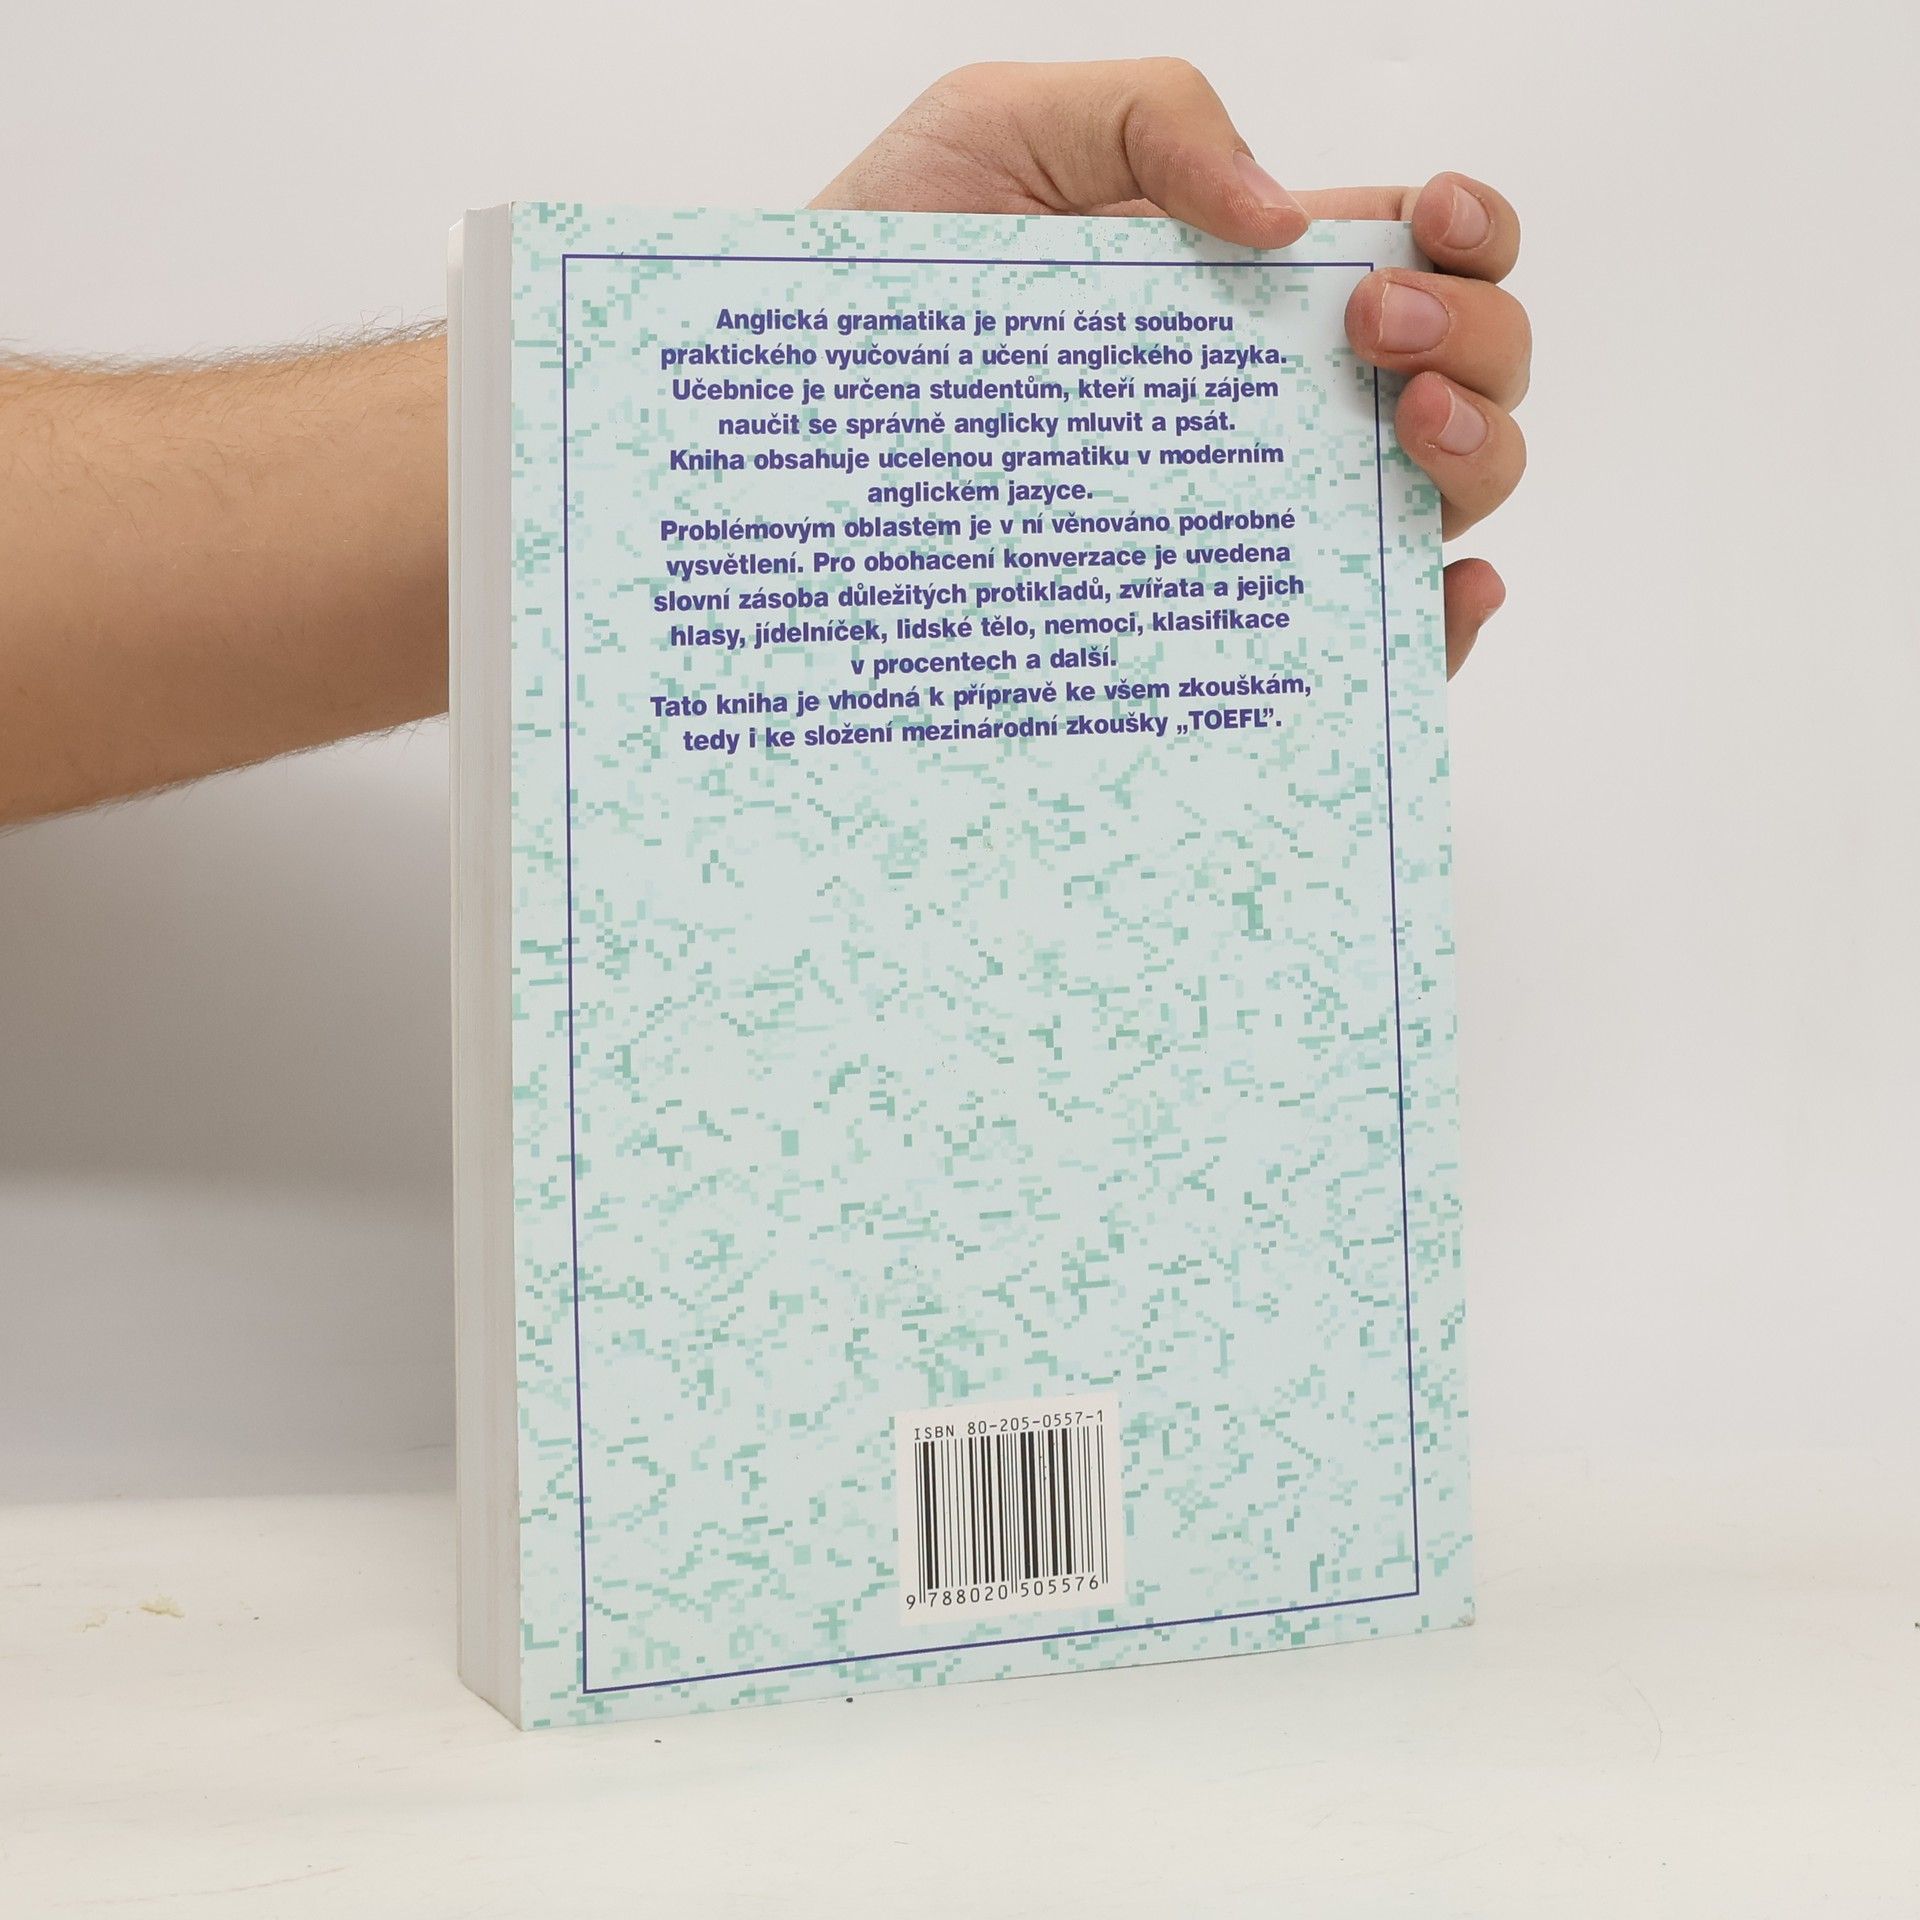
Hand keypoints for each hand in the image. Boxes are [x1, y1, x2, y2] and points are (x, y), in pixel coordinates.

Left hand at [814, 58, 1528, 676]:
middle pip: (1463, 373)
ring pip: (1439, 497)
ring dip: (1476, 452)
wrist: (789, 414)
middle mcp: (1268, 401)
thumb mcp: (1004, 128)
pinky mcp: (1206, 621)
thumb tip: (1291, 223)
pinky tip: (1436, 590)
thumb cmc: (879, 274)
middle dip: (1477, 337)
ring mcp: (1246, 514)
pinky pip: (1362, 641)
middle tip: (1374, 335)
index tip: (1429, 224)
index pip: (1416, 257)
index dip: (1470, 233)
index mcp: (1244, 280)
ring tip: (1398, 422)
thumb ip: (1156, 119)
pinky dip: (1437, 624)